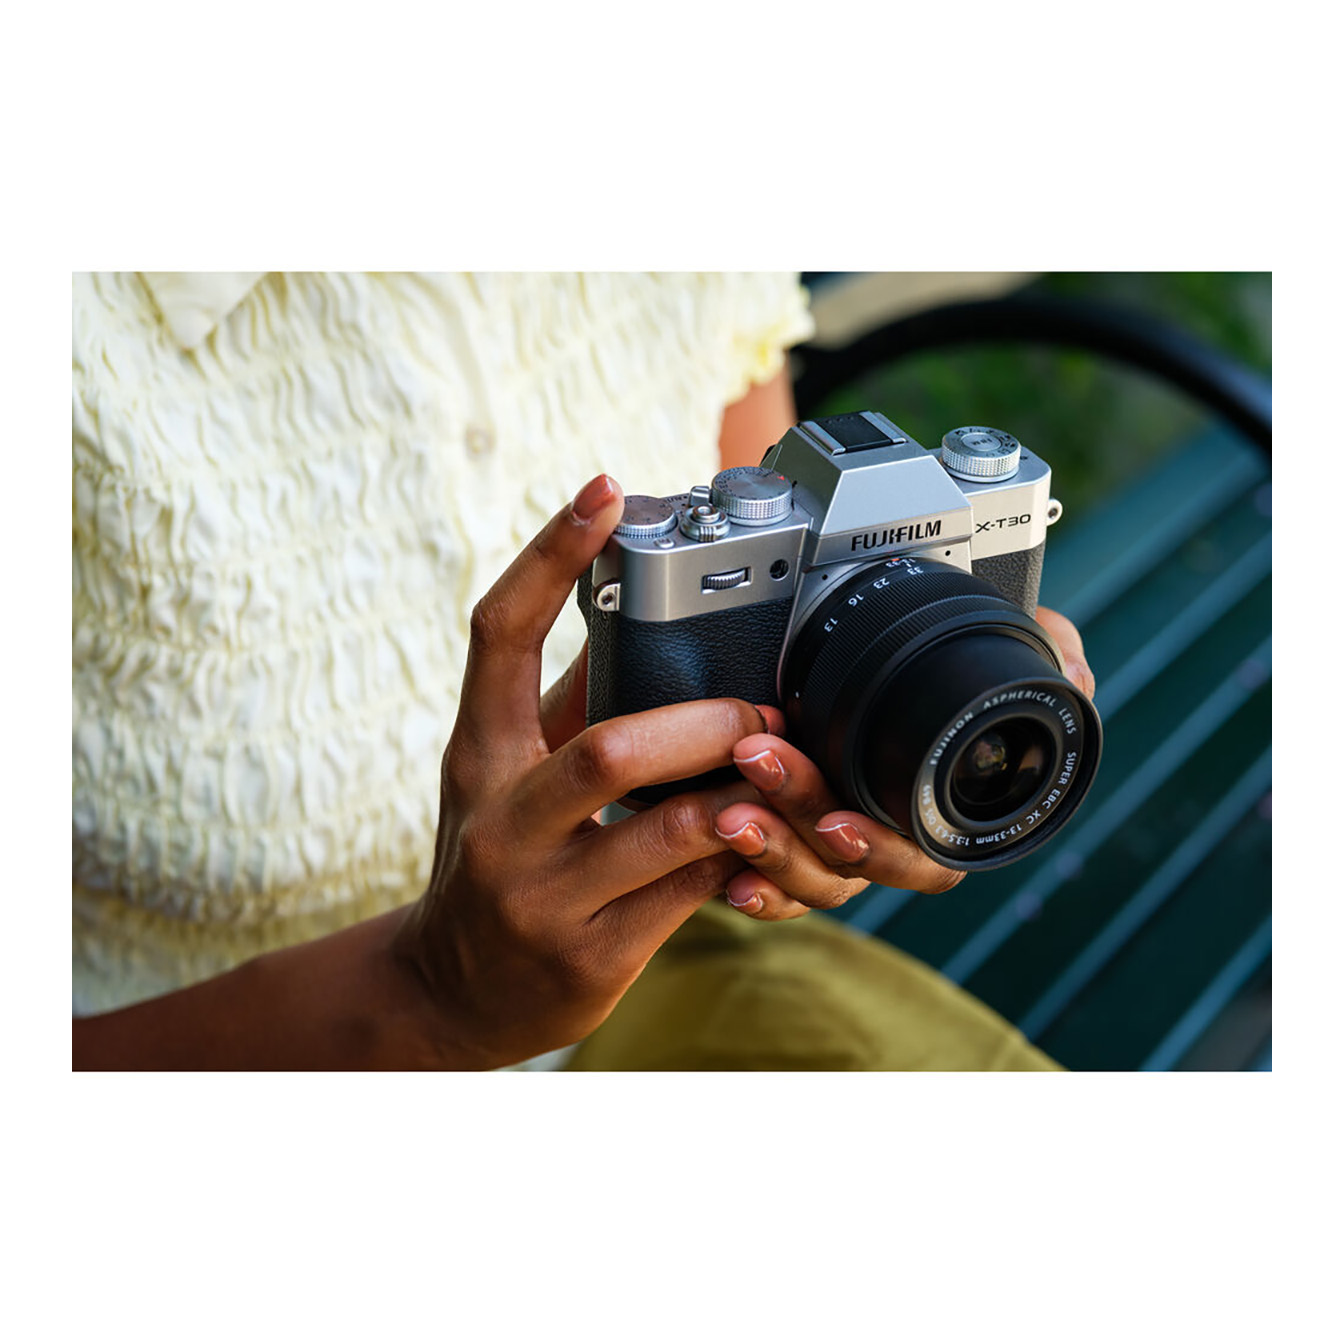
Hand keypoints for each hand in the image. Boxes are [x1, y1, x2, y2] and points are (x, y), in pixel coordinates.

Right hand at [392, 474, 767, 1067]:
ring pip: (669, 829)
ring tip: (778, 768)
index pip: (497, 636)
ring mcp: (541, 898)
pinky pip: (693, 895)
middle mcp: (498, 823)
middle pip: (610, 749)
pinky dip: (743, 858)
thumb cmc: (495, 858)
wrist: (449, 994)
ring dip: (743, 791)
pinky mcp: (590, 958)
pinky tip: (767, 842)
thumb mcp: (509, 774)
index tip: (605, 491)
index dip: (549, 556)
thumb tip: (628, 610)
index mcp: (477, 754)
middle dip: (706, 722)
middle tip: (762, 711)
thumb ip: (567, 700)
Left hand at [711, 604, 1096, 919]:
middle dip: (802, 826)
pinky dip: (751, 888)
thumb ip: (1047, 648)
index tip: (842, 823)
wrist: (874, 648)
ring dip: (767, 848)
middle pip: (846, 866)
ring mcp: (832, 846)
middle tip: (761, 766)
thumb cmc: (944, 661)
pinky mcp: (783, 842)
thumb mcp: (1004, 642)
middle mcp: (883, 841)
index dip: (883, 850)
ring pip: (803, 875)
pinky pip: (769, 887)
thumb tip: (1073, 675)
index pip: (919, 860)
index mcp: (933, 820)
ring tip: (729, 812)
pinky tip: (728, 878)